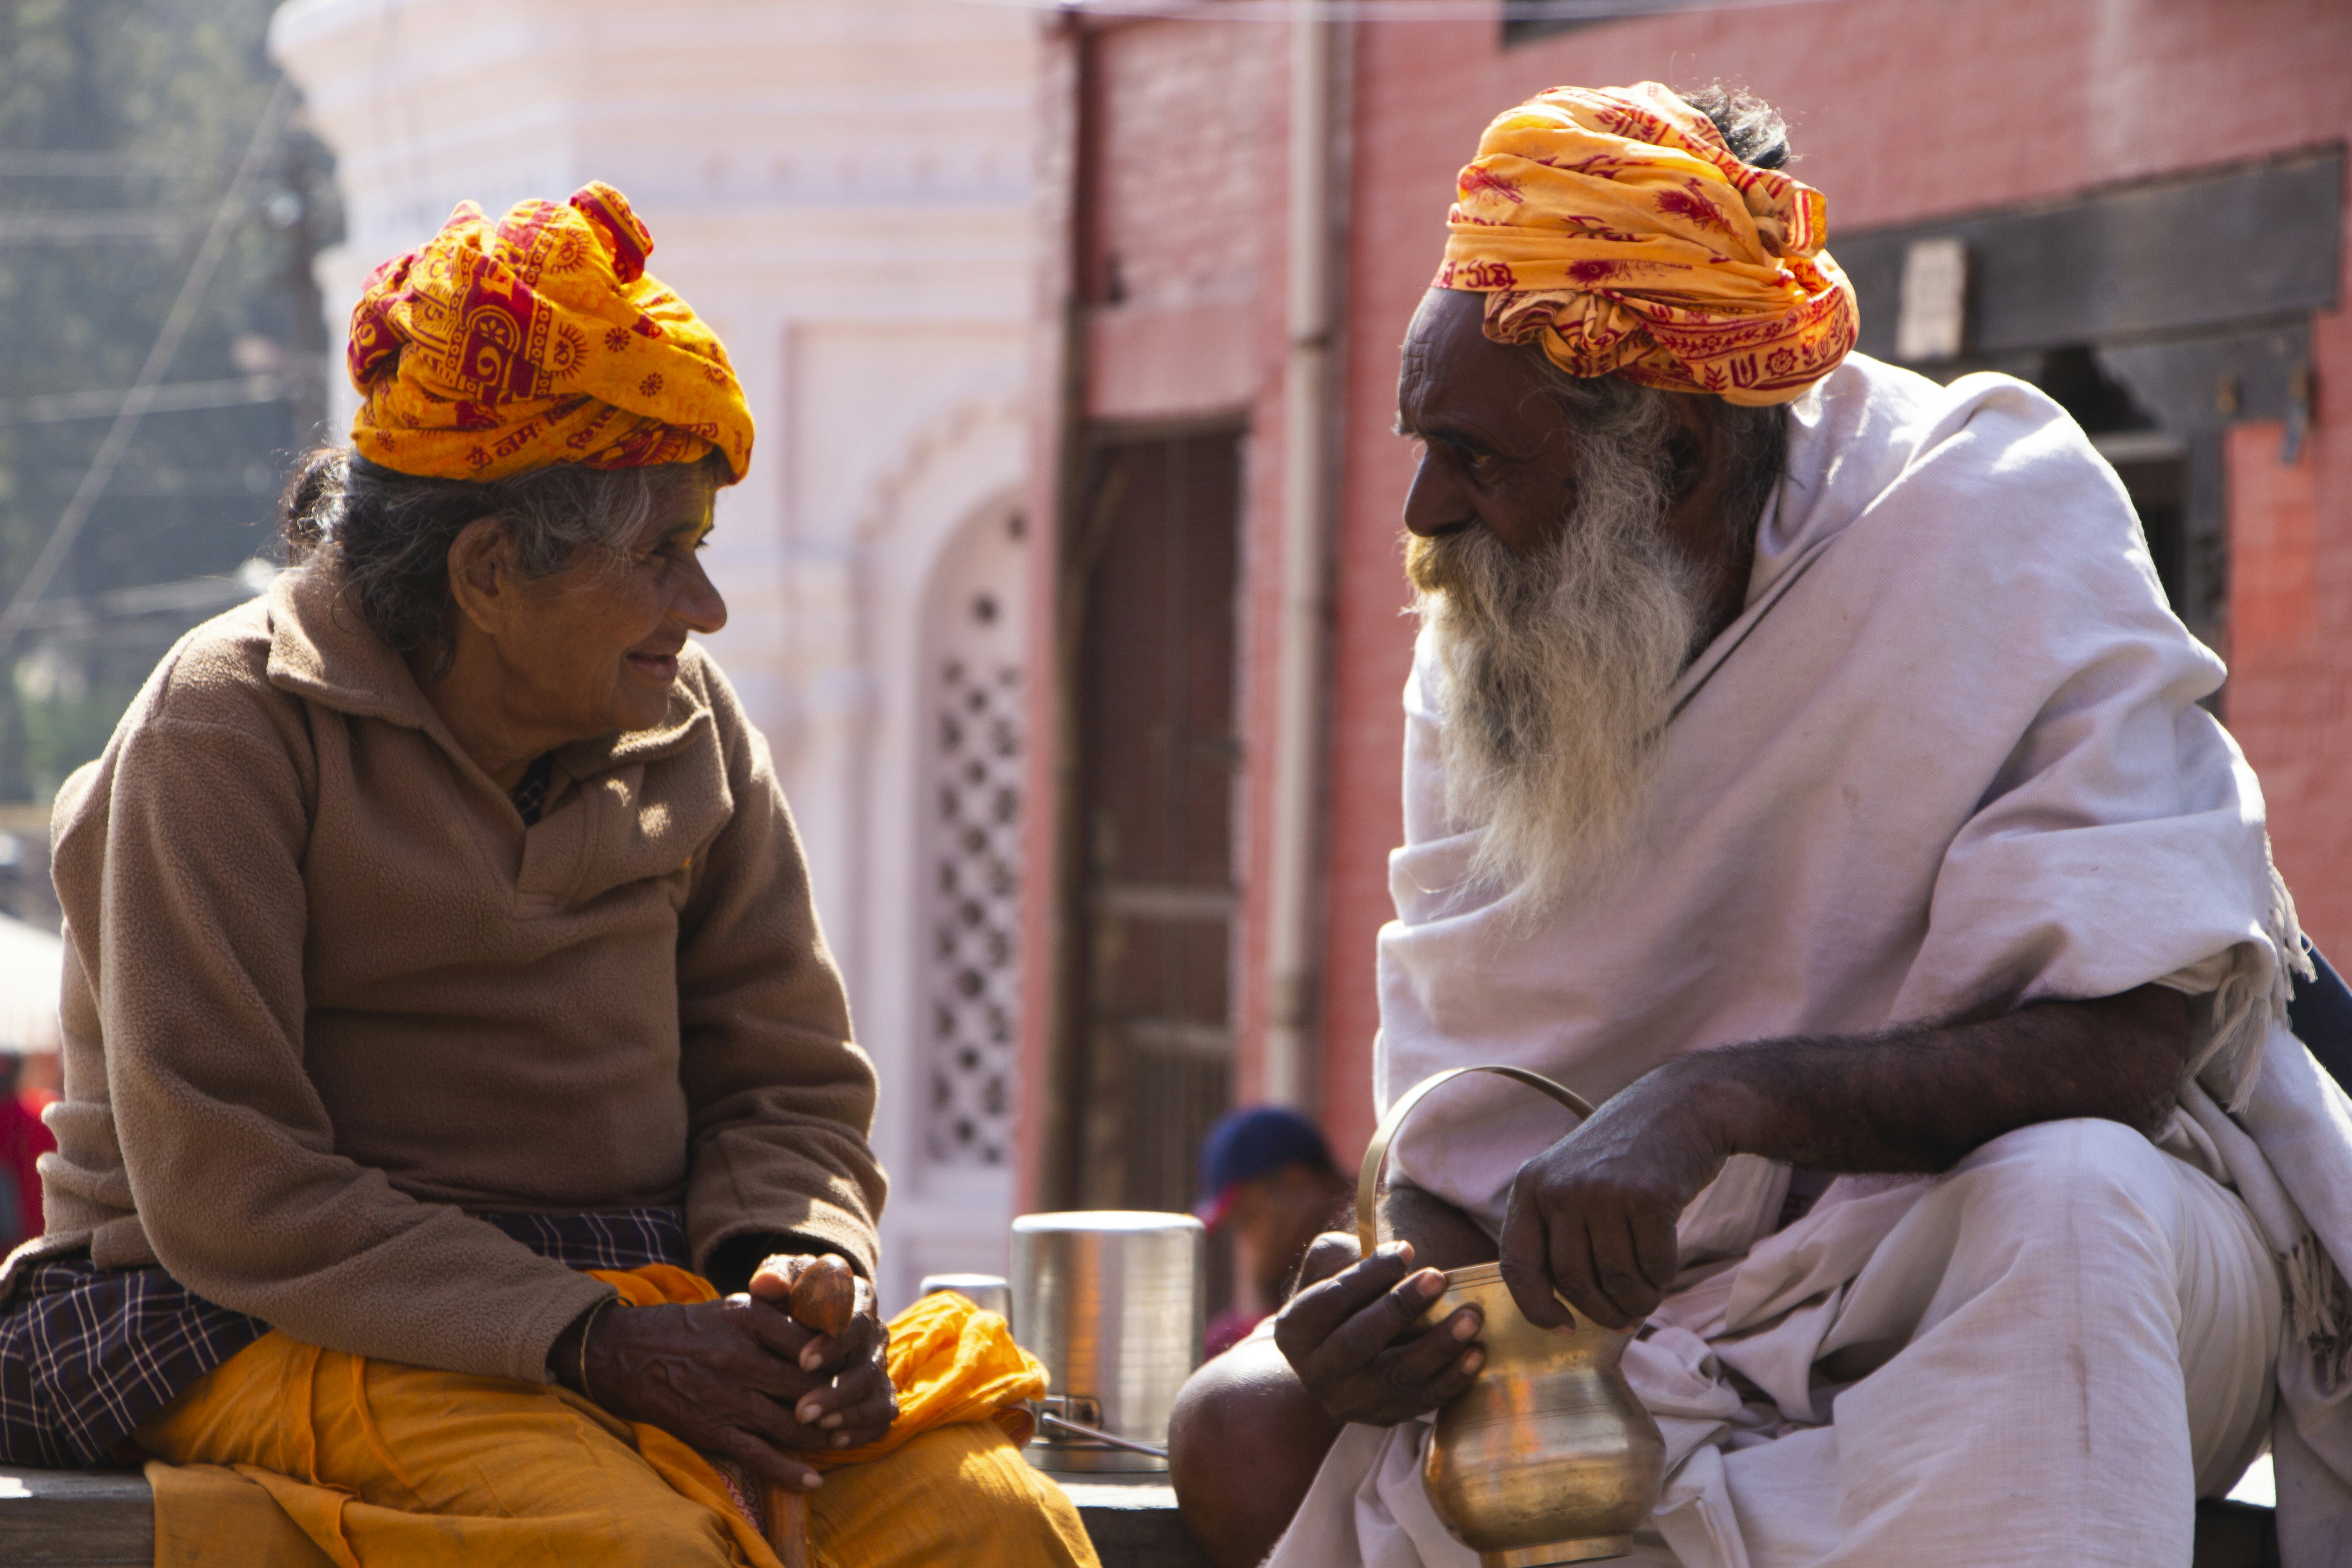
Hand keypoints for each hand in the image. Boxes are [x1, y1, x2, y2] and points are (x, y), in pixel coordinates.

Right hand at [563, 1294, 845, 1493]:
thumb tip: (828, 1320)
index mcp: (748, 1318)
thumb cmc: (688, 1327)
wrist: (623, 1354)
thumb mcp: (734, 1304)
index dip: (840, 1361)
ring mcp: (725, 1396)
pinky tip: (813, 1481)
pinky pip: (759, 1455)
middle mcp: (739, 1356)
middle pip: (808, 1386)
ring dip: (821, 1437)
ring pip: (790, 1424)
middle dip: (838, 1402)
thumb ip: (778, 1311)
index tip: (856, 1369)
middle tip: (856, 1411)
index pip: (812, 1343)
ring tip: (840, 1441)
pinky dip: (790, 1471)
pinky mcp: (710, 1429)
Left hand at [746, 1253, 896, 1444]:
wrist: (805, 1313)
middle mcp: (876, 1331)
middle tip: (801, 1411)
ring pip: (877, 1392)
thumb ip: (775, 1277)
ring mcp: (879, 1363)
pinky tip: (835, 1440)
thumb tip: (766, 1284)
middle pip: (868, 1363)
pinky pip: (882, 1414)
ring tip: (818, 1428)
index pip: (856, 1320)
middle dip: (837, 1390)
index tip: (802, 1362)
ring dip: (850, 1413)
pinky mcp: (879, 1390)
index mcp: (859, 1297)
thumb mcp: (782, 1279)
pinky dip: (862, 1429)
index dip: (833, 1344)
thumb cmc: (791, 1294)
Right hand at [1272, 1238, 1484, 1426]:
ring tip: (1471, 1317)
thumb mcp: (1325, 1268)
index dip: (1369, 1275)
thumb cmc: (1338, 1299)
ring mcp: (1349, 1402)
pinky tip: (1476, 1354)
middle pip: (1360, 1341)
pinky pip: (1421, 1402)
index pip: (1331, 1300)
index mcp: (1294, 1330)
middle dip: (1401, 1307)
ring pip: (1396, 1376)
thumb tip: (1390, 1258)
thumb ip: (1343, 1255)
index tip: (1406, 1249)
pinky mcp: (1383, 1418)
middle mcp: (1316, 1372)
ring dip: (1437, 1346)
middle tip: (1439, 1278)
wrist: (1338, 1355)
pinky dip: (1451, 1380)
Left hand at [1498, 1060, 1728, 1331]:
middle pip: (1572, 1280)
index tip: (1563, 1328)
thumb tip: (1563, 1311)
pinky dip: (1662, 1277)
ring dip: (1637, 1300)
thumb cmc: (1627, 1157)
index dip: (1536, 1308)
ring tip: (1649, 1294)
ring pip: (1615, 1279)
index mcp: (1531, 1186)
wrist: (1682, 1105)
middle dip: (1601, 1312)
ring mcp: (1603, 1190)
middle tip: (1624, 1319)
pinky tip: (1665, 1267)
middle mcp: (1560, 1187)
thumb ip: (1559, 1231)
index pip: (1517, 1265)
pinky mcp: (1648, 1195)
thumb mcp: (1572, 1178)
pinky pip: (1653, 1265)